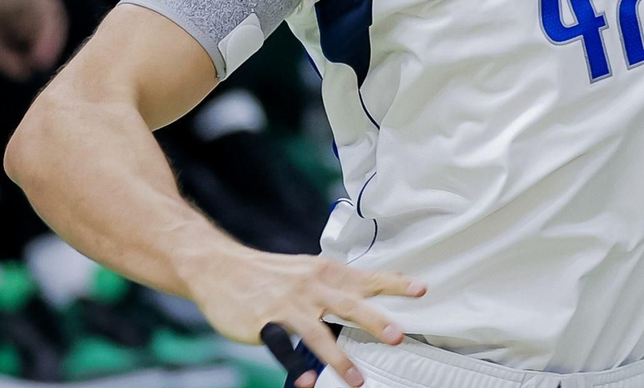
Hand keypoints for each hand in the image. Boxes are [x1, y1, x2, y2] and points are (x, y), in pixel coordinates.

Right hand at [177, 243, 424, 387]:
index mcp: (325, 272)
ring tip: (358, 379)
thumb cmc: (270, 272)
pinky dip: (295, 366)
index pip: (366, 277)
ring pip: (320, 332)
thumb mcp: (308, 270)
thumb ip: (335, 284)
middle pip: (350, 304)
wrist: (222, 267)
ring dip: (340, 357)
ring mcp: (288, 306)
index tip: (421, 289)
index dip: (394, 283)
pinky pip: (282, 349)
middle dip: (375, 320)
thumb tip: (365, 295)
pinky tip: (307, 382)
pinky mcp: (265, 324)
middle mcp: (311, 286)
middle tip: (399, 334)